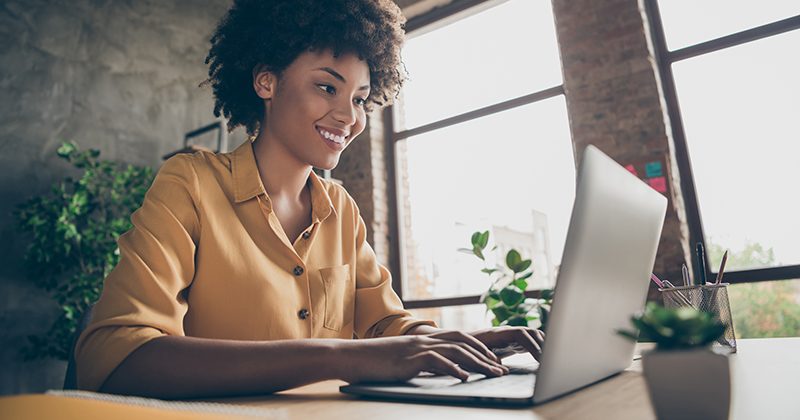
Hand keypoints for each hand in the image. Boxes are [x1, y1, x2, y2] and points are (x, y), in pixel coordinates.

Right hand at [339, 334, 508, 383]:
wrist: (351, 356)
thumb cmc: (374, 361)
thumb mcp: (401, 360)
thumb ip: (419, 362)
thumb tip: (436, 371)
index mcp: (424, 339)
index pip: (459, 338)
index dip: (479, 347)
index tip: (493, 360)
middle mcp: (424, 340)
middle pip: (463, 343)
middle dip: (486, 356)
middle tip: (501, 370)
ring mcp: (417, 348)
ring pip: (455, 351)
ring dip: (477, 364)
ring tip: (492, 375)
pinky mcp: (409, 360)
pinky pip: (436, 362)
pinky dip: (453, 369)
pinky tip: (464, 378)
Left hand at [470, 326, 545, 360]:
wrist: (461, 344)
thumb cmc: (466, 351)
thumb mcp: (475, 356)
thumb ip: (487, 360)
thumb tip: (500, 366)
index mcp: (498, 334)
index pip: (521, 334)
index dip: (532, 344)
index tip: (541, 358)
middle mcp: (507, 332)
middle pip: (530, 333)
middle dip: (542, 345)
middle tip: (551, 361)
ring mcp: (511, 336)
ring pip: (532, 336)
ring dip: (543, 345)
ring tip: (551, 360)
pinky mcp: (513, 342)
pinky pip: (530, 341)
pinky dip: (539, 347)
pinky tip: (544, 359)